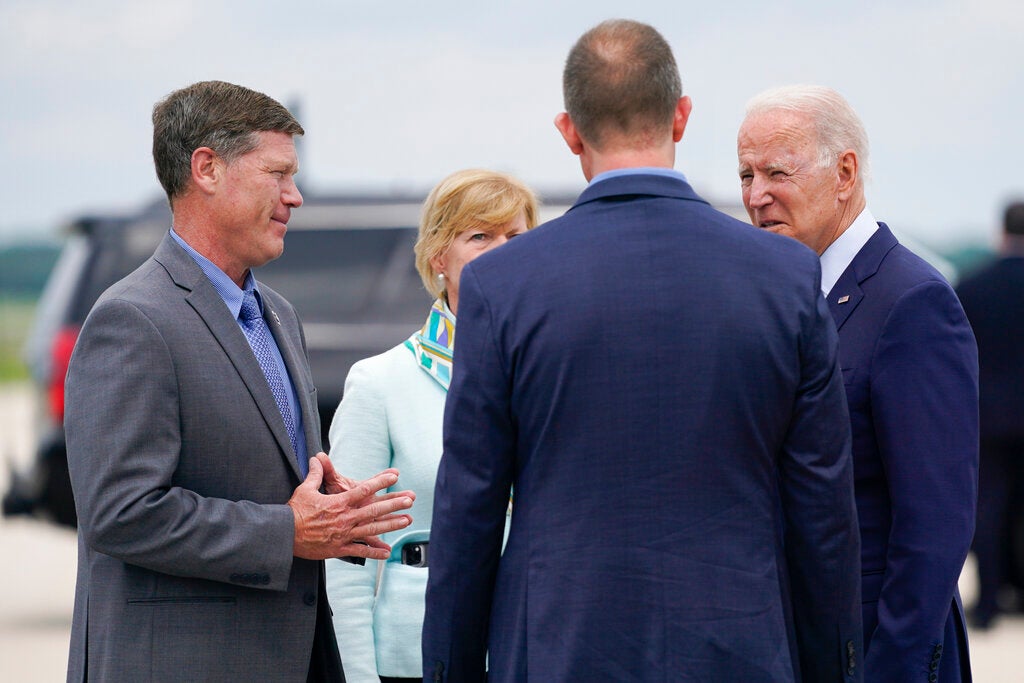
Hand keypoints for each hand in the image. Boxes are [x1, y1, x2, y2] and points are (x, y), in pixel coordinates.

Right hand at [288, 458, 414, 559]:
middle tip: (409, 500)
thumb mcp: (305, 489)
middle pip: (374, 510)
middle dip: (394, 504)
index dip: (380, 482)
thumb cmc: (294, 511)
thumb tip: (318, 458)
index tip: (394, 476)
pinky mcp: (339, 548)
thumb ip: (317, 474)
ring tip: (406, 520)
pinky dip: (374, 551)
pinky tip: (387, 551)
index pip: (364, 489)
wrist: (285, 535)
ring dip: (391, 525)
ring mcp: (344, 534)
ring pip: (372, 529)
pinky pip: (361, 550)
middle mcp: (345, 518)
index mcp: (339, 503)